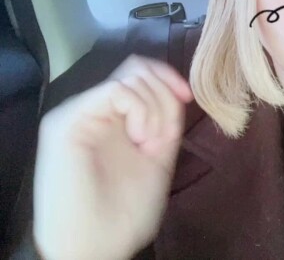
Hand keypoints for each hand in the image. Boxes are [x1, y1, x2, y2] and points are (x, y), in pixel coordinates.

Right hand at [32, 54, 193, 259]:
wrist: (96, 246)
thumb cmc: (124, 211)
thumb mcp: (158, 157)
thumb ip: (165, 122)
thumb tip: (178, 91)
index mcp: (117, 118)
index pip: (141, 74)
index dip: (169, 78)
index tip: (187, 97)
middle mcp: (97, 110)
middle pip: (138, 68)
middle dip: (164, 95)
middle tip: (161, 134)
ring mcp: (81, 112)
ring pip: (130, 76)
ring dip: (154, 106)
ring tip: (147, 141)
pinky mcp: (68, 120)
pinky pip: (116, 90)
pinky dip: (139, 108)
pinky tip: (139, 136)